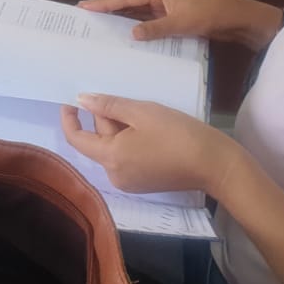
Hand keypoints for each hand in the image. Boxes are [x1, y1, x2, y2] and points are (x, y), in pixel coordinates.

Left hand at [61, 93, 241, 196]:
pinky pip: (126, 158)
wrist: (214, 164)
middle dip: (106, 119)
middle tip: (126, 101)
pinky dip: (129, 141)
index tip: (70, 101)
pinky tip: (149, 130)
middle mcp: (115, 175)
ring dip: (119, 129)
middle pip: (98, 142)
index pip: (76, 139)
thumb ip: (109, 105)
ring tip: (142, 114)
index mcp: (110, 158)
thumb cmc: (177, 134)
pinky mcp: (143, 183)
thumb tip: (81, 100)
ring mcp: (129, 182)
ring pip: (113, 149)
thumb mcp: (142, 112)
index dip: (69, 119)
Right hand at [81, 0, 280, 49]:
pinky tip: (131, 35)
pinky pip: (152, 20)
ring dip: (124, 18)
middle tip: (88, 15)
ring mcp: (170, 5)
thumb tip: (131, 33)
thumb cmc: (211, 15)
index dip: (105, 2)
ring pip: (141, 11)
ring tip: (103, 26)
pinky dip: (140, 26)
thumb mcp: (181, 24)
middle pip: (131, 1)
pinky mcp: (177, 16)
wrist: (239, 17)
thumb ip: (155, 29)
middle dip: (110, 9)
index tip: (85, 6)